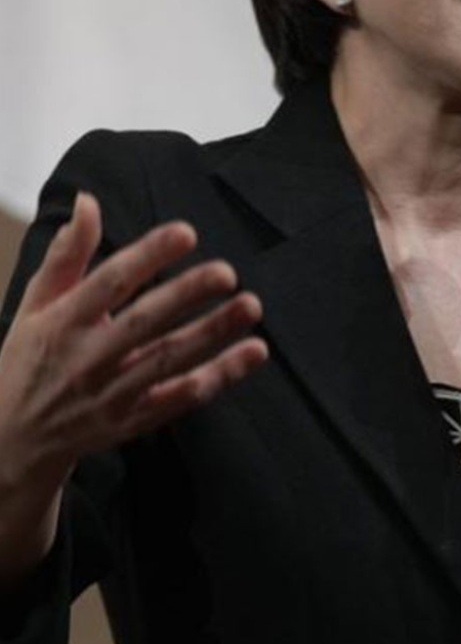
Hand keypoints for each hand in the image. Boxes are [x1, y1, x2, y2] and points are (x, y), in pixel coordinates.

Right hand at [0, 192, 267, 502]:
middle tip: (227, 272)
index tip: (186, 233)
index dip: (148, 256)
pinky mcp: (135, 420)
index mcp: (64, 323)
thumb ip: (67, 255)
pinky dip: (221, 376)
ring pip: (169, 360)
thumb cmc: (29, 360)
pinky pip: (183, 397)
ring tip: (251, 306)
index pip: (108, 283)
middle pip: (143, 322)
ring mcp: (113, 393)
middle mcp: (88, 359)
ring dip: (213, 333)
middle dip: (186, 295)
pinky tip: (253, 351)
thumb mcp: (37, 305)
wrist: (14, 441)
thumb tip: (88, 202)